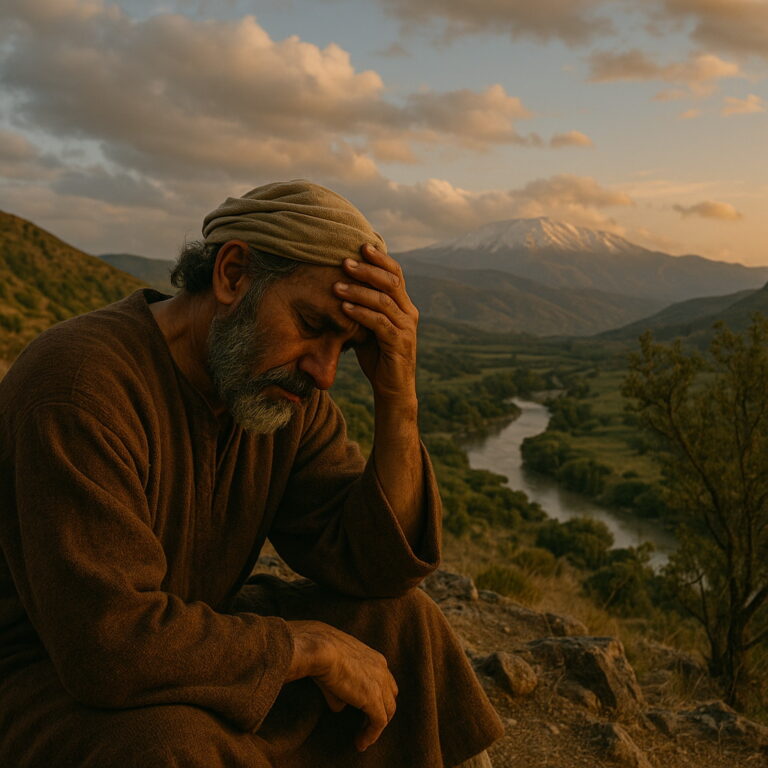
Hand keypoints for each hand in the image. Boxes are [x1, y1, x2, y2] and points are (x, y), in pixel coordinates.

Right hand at [286, 620, 397, 751]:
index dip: (376, 697)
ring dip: (375, 727)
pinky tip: (360, 743)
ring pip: (387, 710)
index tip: (363, 710)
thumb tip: (340, 707)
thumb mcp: (333, 667)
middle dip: (380, 711)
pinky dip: (371, 735)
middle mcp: (382, 668)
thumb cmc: (320, 652)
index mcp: (374, 658)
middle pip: (389, 696)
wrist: (319, 648)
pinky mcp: (373, 699)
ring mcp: (379, 683)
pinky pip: (379, 722)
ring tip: (362, 738)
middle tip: (366, 725)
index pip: (383, 681)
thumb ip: (340, 687)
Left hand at [333, 244, 417, 405]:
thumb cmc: (378, 357)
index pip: (395, 274)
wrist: (392, 390)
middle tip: (344, 261)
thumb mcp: (369, 327)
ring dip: (358, 291)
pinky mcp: (399, 343)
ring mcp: (406, 328)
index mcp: (404, 306)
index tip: (360, 245)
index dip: (380, 258)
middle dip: (367, 269)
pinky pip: (379, 323)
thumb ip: (363, 308)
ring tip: (336, 286)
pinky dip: (360, 313)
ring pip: (383, 301)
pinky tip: (343, 308)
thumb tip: (339, 284)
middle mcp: (409, 313)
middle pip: (391, 282)